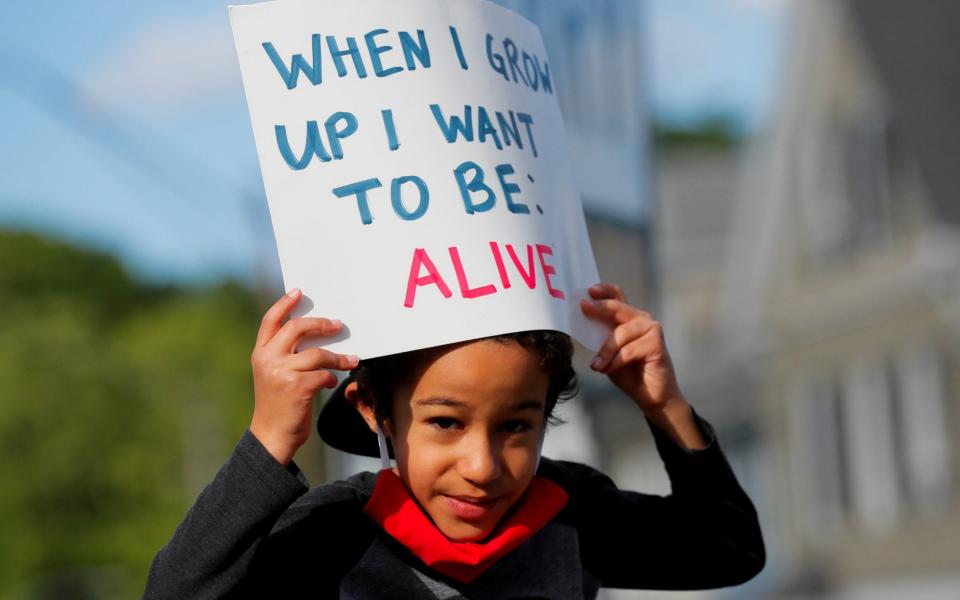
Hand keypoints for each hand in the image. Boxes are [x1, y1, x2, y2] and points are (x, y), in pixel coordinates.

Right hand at [249, 289, 357, 464]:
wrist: (272, 436)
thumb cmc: (279, 404)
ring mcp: (281, 372)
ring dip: (338, 357)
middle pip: (297, 328)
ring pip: (317, 353)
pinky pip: (323, 374)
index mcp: (260, 354)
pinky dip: (331, 377)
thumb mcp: (273, 375)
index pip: (270, 321)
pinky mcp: (296, 387)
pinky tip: (331, 383)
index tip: (299, 292)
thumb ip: (285, 354)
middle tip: (338, 325)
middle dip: (321, 324)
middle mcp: (267, 359)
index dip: (284, 304)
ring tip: (351, 360)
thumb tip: (316, 334)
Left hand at [579, 283, 682, 413]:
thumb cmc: (630, 373)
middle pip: (618, 307)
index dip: (604, 290)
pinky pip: (628, 350)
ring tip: (598, 366)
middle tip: (583, 307)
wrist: (651, 396)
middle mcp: (641, 320)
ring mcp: (651, 330)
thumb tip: (582, 322)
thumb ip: (601, 337)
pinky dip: (616, 362)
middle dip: (599, 307)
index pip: (617, 296)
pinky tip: (610, 369)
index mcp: (629, 319)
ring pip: (620, 333)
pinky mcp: (656, 343)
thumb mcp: (609, 352)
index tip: (589, 291)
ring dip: (606, 351)